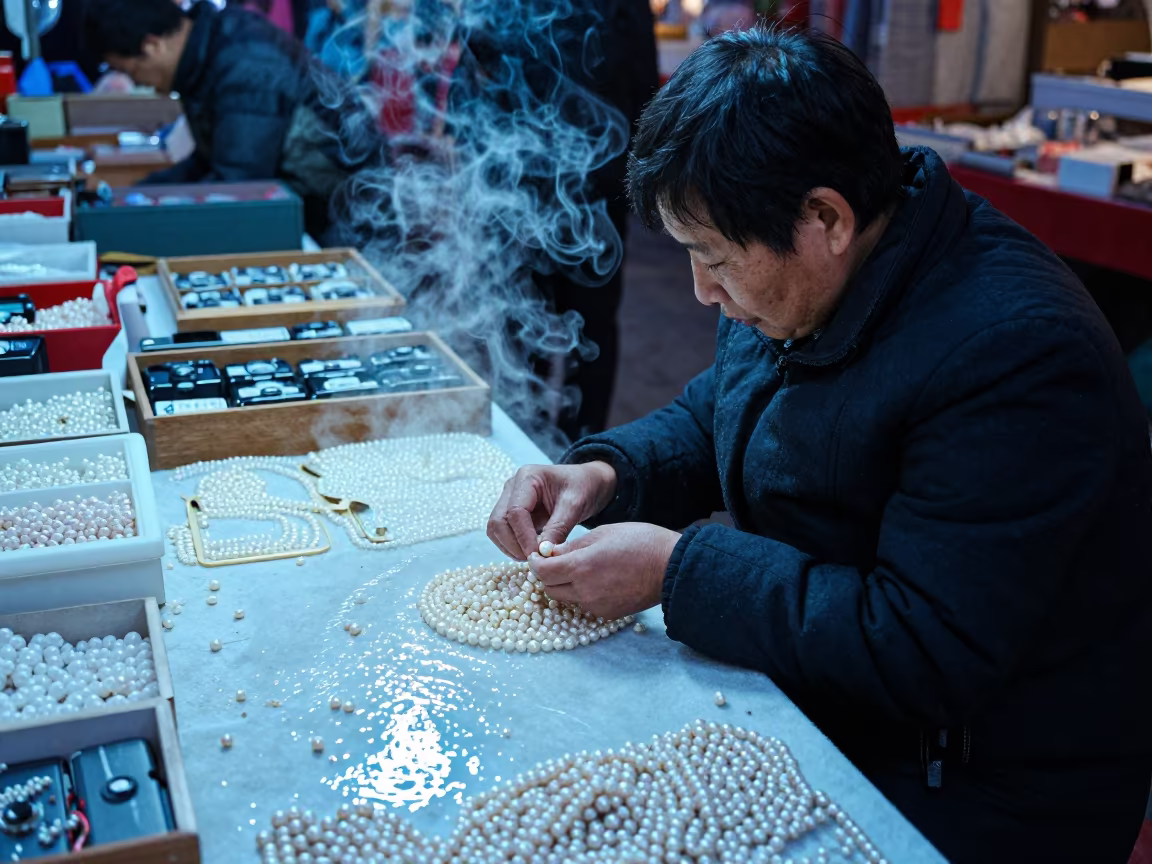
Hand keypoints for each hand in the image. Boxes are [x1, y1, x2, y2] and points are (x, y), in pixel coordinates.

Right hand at [488, 462, 616, 559]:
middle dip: (513, 545)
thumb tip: (541, 554)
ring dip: (510, 548)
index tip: (538, 555)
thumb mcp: (575, 505)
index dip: (523, 537)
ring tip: (534, 557)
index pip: (515, 511)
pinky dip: (513, 546)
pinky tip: (531, 552)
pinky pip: (503, 533)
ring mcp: (508, 499)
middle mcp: (512, 487)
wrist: (586, 483)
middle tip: (534, 560)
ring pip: (496, 530)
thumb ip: (558, 528)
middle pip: (498, 521)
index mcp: (527, 477)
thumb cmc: (582, 488)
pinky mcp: (511, 513)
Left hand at [529, 523, 681, 619]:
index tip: (537, 556)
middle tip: (556, 561)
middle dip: (548, 575)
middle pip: (550, 588)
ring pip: (566, 598)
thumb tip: (549, 553)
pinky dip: (583, 594)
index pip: (542, 572)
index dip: (535, 563)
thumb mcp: (601, 533)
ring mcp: (596, 606)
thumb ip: (571, 546)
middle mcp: (585, 591)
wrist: (671, 566)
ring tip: (582, 569)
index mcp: (581, 567)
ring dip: (565, 585)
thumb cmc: (639, 542)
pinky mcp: (607, 614)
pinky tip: (598, 580)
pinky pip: (584, 605)